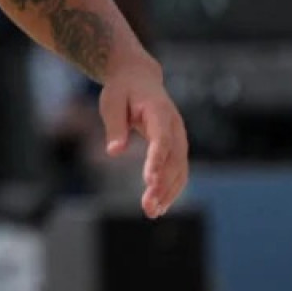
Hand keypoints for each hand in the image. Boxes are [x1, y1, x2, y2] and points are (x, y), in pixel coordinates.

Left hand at [99, 60, 189, 218]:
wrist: (139, 78)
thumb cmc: (122, 90)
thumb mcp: (111, 102)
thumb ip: (115, 126)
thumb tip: (114, 152)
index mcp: (159, 111)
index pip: (162, 139)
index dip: (157, 160)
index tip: (149, 181)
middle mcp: (175, 126)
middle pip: (174, 159)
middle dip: (162, 185)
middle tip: (148, 207)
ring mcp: (179, 137)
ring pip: (180, 169)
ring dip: (168, 192)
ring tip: (152, 212)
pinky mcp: (176, 147)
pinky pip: (178, 171)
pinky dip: (171, 189)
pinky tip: (159, 206)